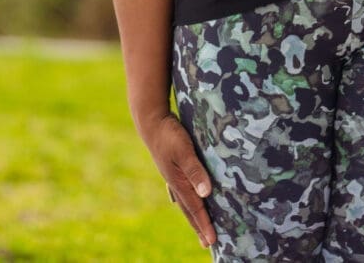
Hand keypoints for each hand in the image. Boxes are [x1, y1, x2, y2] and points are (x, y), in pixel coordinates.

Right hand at [141, 112, 216, 249]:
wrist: (150, 120)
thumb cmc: (169, 134)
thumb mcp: (184, 151)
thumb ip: (195, 171)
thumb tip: (206, 194)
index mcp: (178, 181)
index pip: (195, 207)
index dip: (204, 224)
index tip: (212, 241)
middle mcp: (175, 181)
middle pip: (189, 208)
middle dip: (199, 226)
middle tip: (207, 243)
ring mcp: (171, 174)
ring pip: (185, 199)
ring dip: (193, 214)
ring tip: (198, 226)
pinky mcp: (170, 165)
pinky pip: (180, 188)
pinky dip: (184, 197)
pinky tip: (181, 199)